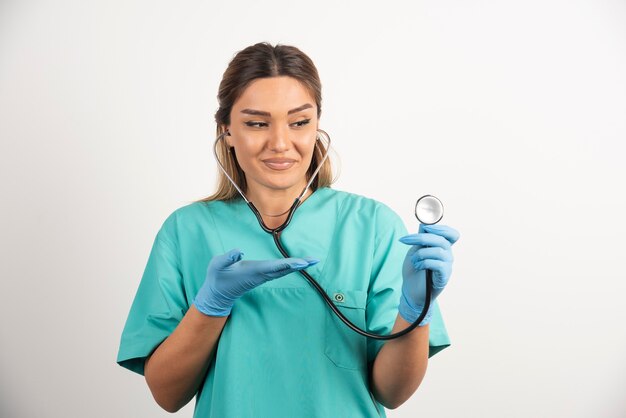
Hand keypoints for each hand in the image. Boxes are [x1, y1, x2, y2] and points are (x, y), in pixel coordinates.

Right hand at [194, 249, 317, 316]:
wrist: (218, 294)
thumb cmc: (217, 278)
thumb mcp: (217, 265)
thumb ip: (227, 258)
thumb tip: (238, 251)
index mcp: (254, 271)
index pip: (275, 267)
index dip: (289, 264)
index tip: (302, 263)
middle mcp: (261, 274)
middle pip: (284, 269)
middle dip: (299, 265)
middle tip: (315, 260)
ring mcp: (262, 276)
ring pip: (284, 271)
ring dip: (298, 266)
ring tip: (312, 261)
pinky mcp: (262, 275)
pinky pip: (280, 271)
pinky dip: (291, 266)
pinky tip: (299, 264)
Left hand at [398, 224, 459, 324]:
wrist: (410, 291)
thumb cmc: (414, 270)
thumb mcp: (415, 250)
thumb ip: (421, 239)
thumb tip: (424, 225)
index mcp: (442, 247)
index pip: (452, 234)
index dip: (442, 228)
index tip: (426, 227)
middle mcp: (448, 255)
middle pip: (442, 239)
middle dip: (421, 237)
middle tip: (406, 240)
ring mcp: (448, 265)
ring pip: (438, 251)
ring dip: (421, 253)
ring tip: (414, 261)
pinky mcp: (444, 276)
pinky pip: (438, 264)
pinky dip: (424, 262)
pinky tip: (419, 267)